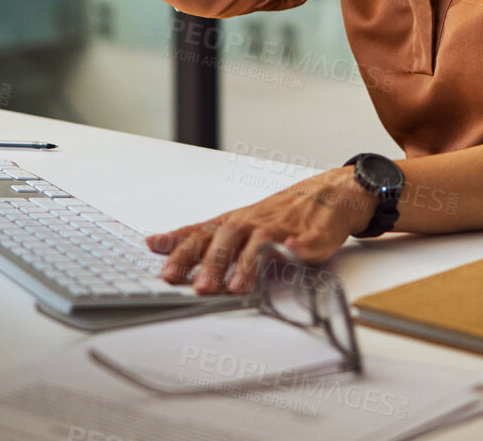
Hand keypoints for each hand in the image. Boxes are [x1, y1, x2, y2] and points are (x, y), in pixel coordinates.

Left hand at [144, 166, 377, 294]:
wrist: (326, 195)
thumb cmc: (278, 215)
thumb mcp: (237, 224)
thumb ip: (203, 237)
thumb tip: (159, 243)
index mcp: (233, 223)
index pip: (201, 232)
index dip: (180, 243)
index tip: (156, 249)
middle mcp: (252, 223)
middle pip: (227, 239)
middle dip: (212, 263)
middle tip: (201, 287)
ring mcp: (280, 228)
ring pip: (261, 243)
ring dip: (248, 264)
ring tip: (238, 285)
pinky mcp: (310, 236)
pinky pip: (304, 243)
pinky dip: (298, 248)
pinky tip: (292, 253)